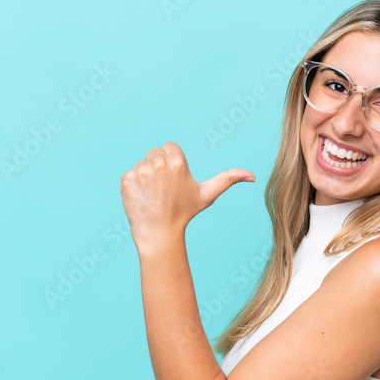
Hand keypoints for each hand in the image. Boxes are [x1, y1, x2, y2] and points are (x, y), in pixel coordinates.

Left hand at [119, 141, 253, 252]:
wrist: (159, 232)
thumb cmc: (185, 213)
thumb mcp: (208, 195)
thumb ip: (228, 180)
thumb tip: (252, 176)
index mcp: (177, 161)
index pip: (169, 147)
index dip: (172, 163)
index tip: (174, 180)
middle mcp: (158, 162)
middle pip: (155, 153)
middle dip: (158, 168)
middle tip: (164, 189)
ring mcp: (140, 170)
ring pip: (142, 164)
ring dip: (146, 177)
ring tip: (154, 195)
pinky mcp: (126, 179)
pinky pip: (130, 175)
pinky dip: (134, 186)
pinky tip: (143, 199)